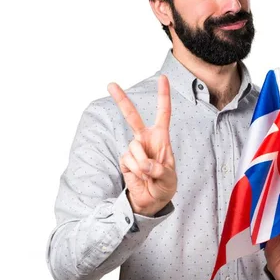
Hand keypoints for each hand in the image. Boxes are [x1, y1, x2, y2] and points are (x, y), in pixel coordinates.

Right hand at [107, 74, 176, 216]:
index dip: (163, 96)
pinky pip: (129, 161)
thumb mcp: (169, 179)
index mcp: (161, 138)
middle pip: (132, 117)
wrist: (151, 201)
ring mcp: (134, 149)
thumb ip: (159, 169)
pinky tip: (141, 177)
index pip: (163, 113)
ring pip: (134, 148)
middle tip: (110, 84)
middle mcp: (145, 139)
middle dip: (121, 100)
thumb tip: (145, 163)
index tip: (162, 78)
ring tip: (149, 175)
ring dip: (143, 164)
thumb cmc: (164, 186)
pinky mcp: (125, 160)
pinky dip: (136, 171)